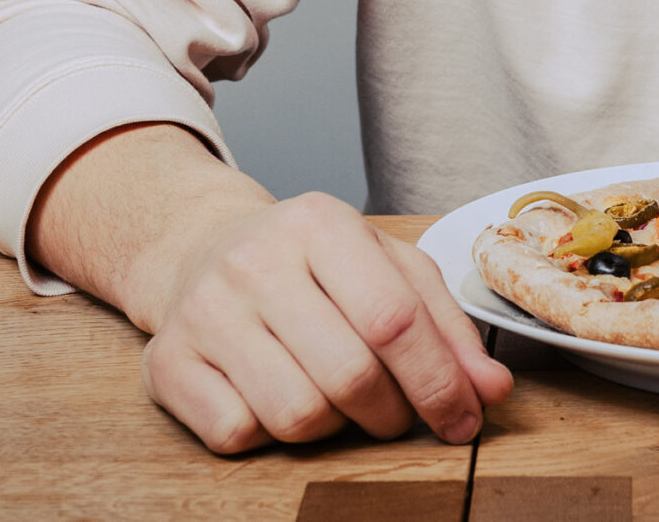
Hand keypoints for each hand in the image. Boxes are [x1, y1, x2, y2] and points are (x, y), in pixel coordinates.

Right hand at [25, 123, 510, 454]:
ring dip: (331, 427)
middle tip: (395, 414)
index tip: (464, 419)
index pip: (394, 319)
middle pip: (350, 375)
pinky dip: (268, 434)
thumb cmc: (310, 265)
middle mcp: (255, 260)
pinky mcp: (167, 361)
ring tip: (332, 399)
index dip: (439, 382)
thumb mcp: (385, 268)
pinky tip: (272, 396)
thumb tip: (490, 393)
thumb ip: (446, 327)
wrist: (199, 250)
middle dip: (390, 413)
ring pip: (296, 415)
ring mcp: (205, 311)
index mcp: (320, 224)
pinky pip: (237, 433)